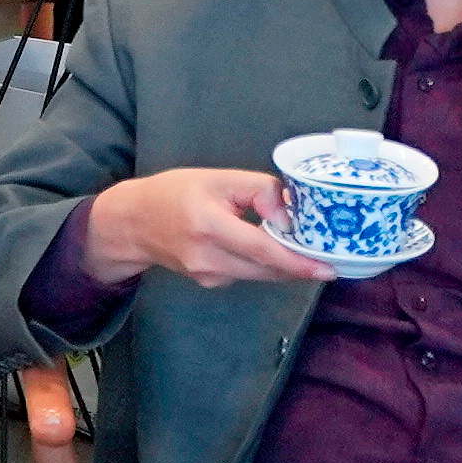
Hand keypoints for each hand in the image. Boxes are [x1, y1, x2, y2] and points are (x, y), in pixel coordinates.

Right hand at [85, 165, 342, 291]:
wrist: (133, 223)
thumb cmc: (173, 193)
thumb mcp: (216, 179)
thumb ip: (259, 190)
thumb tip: (291, 214)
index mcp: (209, 225)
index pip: (262, 249)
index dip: (297, 261)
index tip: (327, 267)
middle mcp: (208, 258)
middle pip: (267, 267)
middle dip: (299, 263)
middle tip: (328, 254)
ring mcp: (208, 276)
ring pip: (260, 274)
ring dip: (282, 262)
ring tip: (299, 246)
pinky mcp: (209, 283)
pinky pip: (246, 273)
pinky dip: (262, 262)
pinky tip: (261, 246)